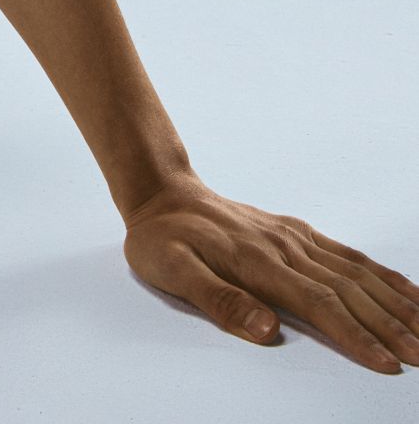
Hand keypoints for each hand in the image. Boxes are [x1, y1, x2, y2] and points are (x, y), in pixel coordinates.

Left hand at [123, 175, 418, 373]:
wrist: (162, 193)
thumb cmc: (163, 240)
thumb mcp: (172, 271)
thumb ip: (220, 300)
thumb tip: (267, 331)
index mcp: (258, 262)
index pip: (319, 304)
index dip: (355, 336)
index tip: (388, 364)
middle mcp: (285, 247)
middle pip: (349, 291)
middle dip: (390, 326)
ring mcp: (296, 238)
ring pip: (357, 273)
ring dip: (396, 303)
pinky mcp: (299, 233)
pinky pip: (349, 255)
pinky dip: (383, 276)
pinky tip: (408, 293)